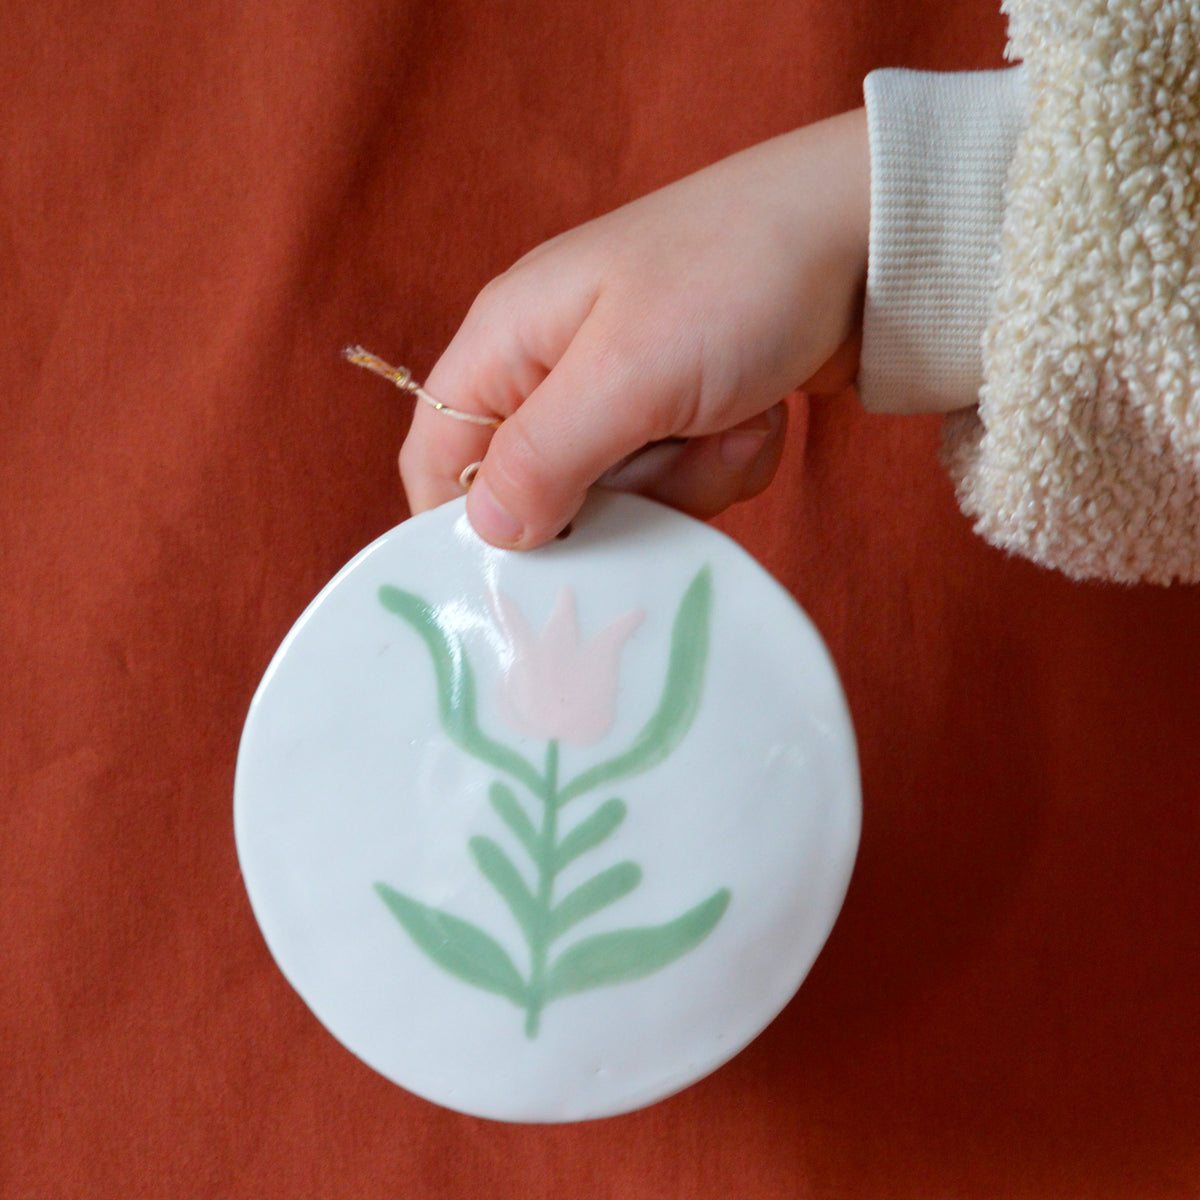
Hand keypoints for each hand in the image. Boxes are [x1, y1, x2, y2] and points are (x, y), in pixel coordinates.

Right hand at [399, 107, 868, 547]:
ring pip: (620, 501)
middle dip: (618, 501)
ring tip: (728, 417)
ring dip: (686, 482)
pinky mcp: (677, 412)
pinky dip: (723, 465)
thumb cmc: (736, 278)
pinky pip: (679, 485)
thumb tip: (484, 532)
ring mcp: (619, 394)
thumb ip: (543, 458)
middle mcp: (550, 370)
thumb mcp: (628, 374)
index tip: (533, 563)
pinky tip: (755, 413)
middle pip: (540, 497)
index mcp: (506, 342)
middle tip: (671, 455)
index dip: (467, 525)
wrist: (866, 239)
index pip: (438, 459)